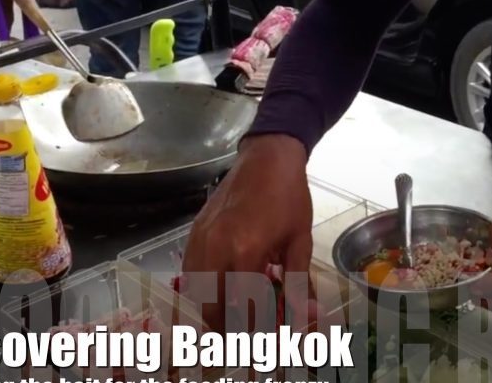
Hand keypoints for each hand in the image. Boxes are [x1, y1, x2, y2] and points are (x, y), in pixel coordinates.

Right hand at [181, 134, 312, 331]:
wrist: (267, 158)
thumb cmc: (289, 197)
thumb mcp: (300, 241)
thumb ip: (297, 282)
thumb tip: (303, 315)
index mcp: (246, 252)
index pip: (242, 307)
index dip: (253, 326)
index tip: (264, 332)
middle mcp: (217, 249)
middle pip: (211, 306)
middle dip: (227, 325)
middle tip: (245, 329)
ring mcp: (201, 240)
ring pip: (195, 292)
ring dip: (211, 308)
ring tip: (231, 312)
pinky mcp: (194, 232)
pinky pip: (189, 271)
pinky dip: (200, 288)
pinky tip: (217, 289)